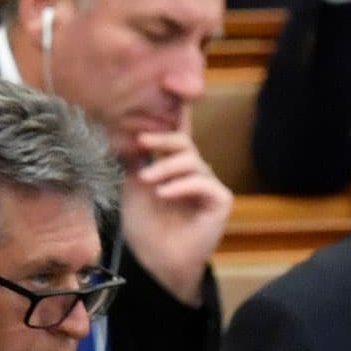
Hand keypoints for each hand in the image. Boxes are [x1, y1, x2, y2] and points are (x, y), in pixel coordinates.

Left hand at [120, 130, 231, 305]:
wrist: (154, 261)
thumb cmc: (144, 227)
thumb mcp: (132, 187)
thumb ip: (135, 160)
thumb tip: (129, 132)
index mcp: (174, 168)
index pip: (179, 136)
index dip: (179, 113)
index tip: (171, 88)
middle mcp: (195, 173)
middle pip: (184, 143)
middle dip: (162, 138)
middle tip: (141, 141)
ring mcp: (209, 186)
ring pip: (191, 161)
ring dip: (165, 167)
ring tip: (147, 180)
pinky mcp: (221, 201)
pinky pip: (203, 182)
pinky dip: (181, 185)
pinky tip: (163, 194)